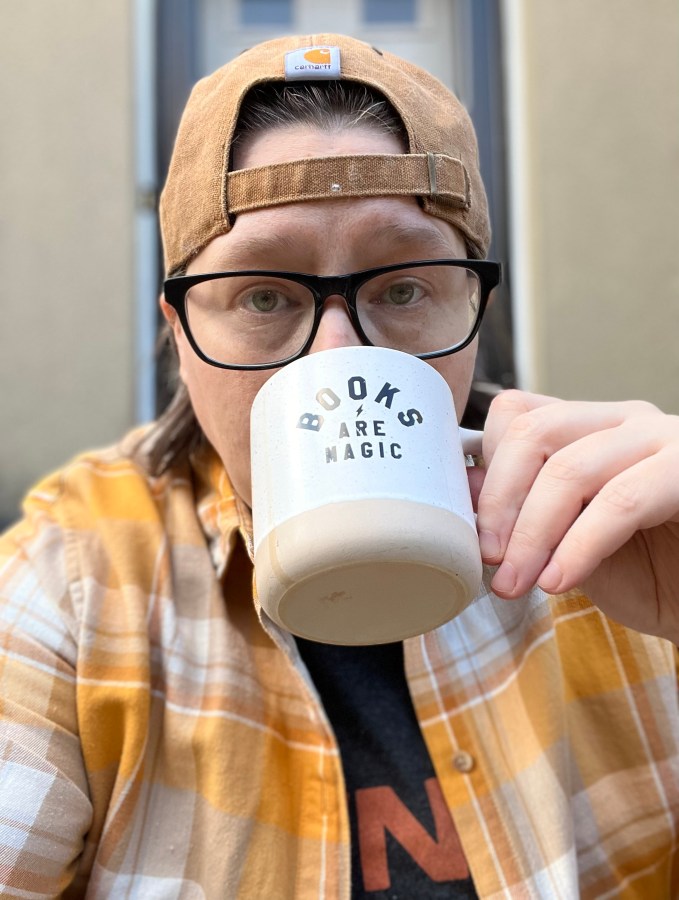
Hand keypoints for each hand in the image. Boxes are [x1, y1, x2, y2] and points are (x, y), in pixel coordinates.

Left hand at [471, 390, 678, 642]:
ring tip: (517, 582)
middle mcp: (625, 422)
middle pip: (534, 432)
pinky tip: (558, 582)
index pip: (517, 414)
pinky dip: (578, 546)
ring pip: (570, 467)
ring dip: (532, 534)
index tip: (474, 528)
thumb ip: (524, 516)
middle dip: (500, 502)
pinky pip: (621, 501)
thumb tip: (468, 491)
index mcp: (590, 429)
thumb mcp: (568, 549)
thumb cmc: (651, 577)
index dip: (487, 469)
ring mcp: (663, 439)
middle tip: (489, 558)